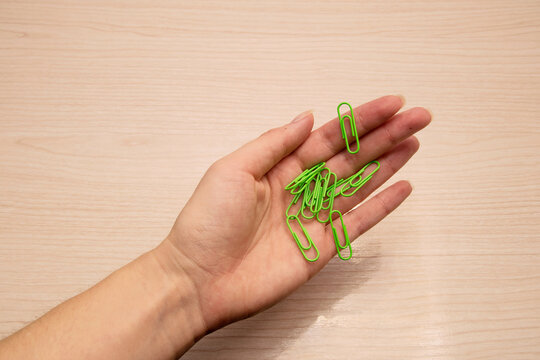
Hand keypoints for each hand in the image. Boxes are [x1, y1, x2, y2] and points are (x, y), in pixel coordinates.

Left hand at [156, 95, 430, 332]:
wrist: (199, 279)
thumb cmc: (206, 222)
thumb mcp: (233, 169)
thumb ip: (274, 143)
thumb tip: (306, 118)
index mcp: (278, 168)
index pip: (328, 138)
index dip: (360, 121)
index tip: (390, 105)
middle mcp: (300, 190)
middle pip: (351, 158)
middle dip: (385, 137)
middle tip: (417, 117)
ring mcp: (313, 219)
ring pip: (359, 186)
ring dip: (388, 164)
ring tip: (414, 143)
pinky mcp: (321, 247)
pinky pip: (357, 223)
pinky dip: (381, 206)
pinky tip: (402, 188)